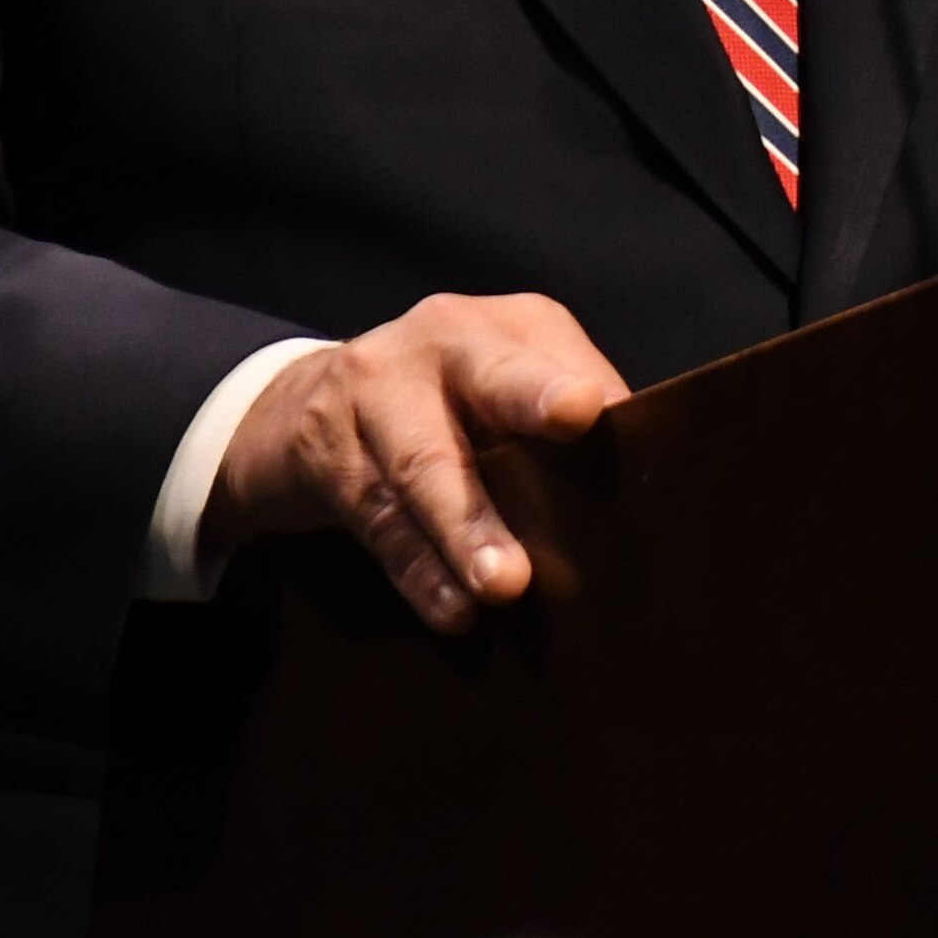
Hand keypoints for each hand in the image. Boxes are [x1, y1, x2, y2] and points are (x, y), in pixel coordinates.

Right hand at [204, 292, 631, 630]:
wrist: (299, 405)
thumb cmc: (443, 407)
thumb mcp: (502, 390)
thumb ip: (561, 425)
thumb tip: (638, 498)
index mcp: (506, 327)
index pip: (552, 357)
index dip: (569, 384)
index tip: (591, 412)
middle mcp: (441, 341)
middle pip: (489, 380)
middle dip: (527, 408)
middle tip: (573, 429)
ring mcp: (373, 390)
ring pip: (425, 464)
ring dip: (467, 529)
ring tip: (505, 583)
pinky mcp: (324, 450)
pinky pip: (380, 519)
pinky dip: (420, 570)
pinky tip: (454, 610)